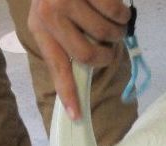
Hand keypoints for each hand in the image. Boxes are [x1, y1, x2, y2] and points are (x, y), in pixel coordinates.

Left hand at [29, 0, 130, 119]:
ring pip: (106, 35)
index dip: (69, 93)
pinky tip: (117, 11)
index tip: (76, 116)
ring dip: (117, 33)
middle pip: (88, 55)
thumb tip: (85, 79)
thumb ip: (70, 47)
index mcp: (41, 28)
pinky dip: (123, 16)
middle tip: (110, 49)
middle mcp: (50, 14)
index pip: (58, 68)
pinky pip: (117, 14)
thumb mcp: (58, 21)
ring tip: (113, 24)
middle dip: (106, 56)